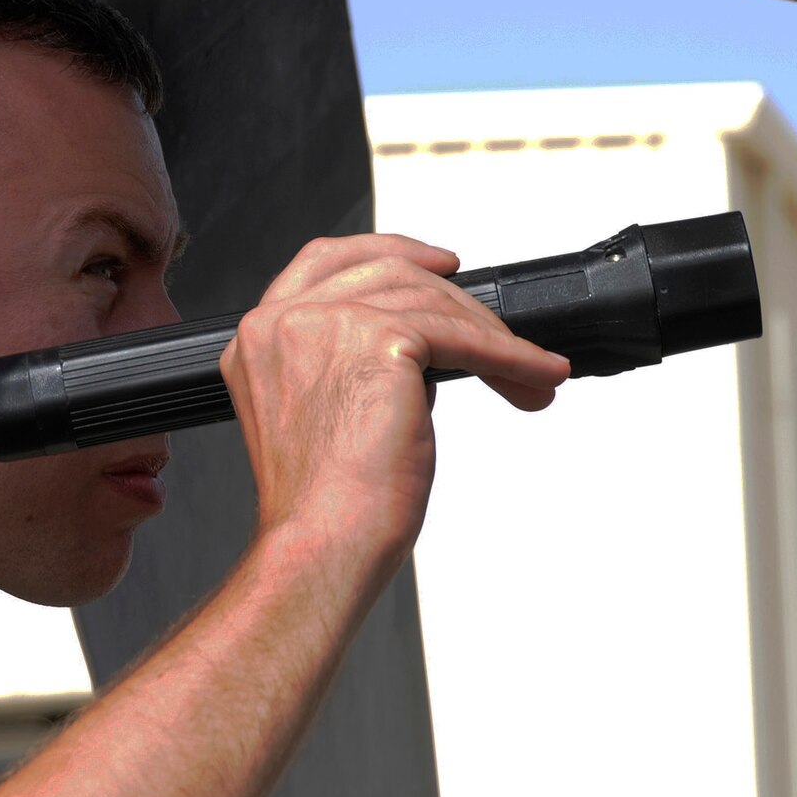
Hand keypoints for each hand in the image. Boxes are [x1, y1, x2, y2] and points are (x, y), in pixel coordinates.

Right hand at [219, 234, 568, 566]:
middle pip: (390, 274)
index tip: (440, 263)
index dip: (390, 251)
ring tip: (530, 377)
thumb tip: (427, 347)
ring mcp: (326, 323)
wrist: (324, 544)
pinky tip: (536, 376)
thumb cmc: (326, 504)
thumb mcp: (327, 411)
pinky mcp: (379, 340)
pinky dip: (511, 358)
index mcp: (261, 337)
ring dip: (496, 340)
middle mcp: (283, 321)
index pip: (324, 262)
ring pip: (434, 303)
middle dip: (460, 305)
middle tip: (506, 341)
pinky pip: (464, 337)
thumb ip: (353, 363)